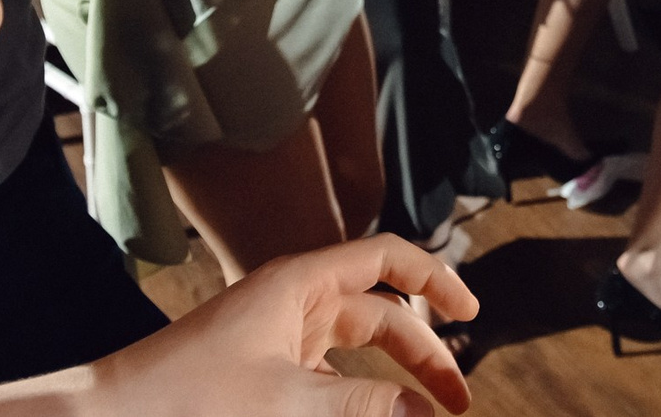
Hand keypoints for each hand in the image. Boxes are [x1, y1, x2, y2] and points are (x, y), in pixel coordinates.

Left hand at [85, 234, 475, 416]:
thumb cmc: (187, 397)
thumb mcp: (288, 402)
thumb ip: (364, 406)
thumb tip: (423, 415)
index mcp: (300, 284)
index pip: (388, 260)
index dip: (436, 281)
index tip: (472, 314)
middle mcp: (293, 304)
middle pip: (380, 317)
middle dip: (424, 356)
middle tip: (458, 404)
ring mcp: (276, 341)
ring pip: (355, 355)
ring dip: (390, 386)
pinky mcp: (260, 379)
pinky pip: (325, 383)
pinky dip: (354, 401)